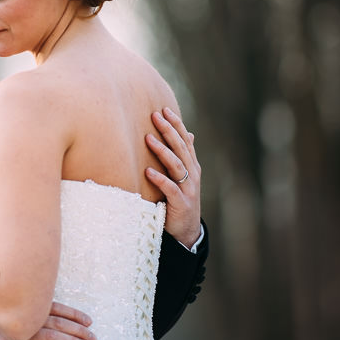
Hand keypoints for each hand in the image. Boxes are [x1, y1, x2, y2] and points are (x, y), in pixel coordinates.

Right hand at [0, 302, 95, 339]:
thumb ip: (18, 313)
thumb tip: (38, 314)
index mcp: (20, 309)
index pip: (53, 308)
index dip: (73, 314)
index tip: (88, 320)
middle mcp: (21, 319)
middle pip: (56, 323)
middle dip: (78, 330)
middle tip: (93, 337)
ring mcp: (16, 335)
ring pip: (51, 337)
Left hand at [144, 107, 201, 247]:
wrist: (186, 230)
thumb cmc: (181, 200)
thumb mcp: (184, 177)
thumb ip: (184, 156)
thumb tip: (189, 134)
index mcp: (192, 166)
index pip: (185, 141)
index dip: (176, 125)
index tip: (165, 109)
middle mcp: (192, 175)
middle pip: (180, 148)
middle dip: (168, 131)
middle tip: (156, 115)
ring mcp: (188, 189)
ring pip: (176, 165)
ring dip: (162, 151)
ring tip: (147, 138)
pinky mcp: (181, 203)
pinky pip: (170, 189)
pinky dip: (160, 180)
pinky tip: (147, 172)